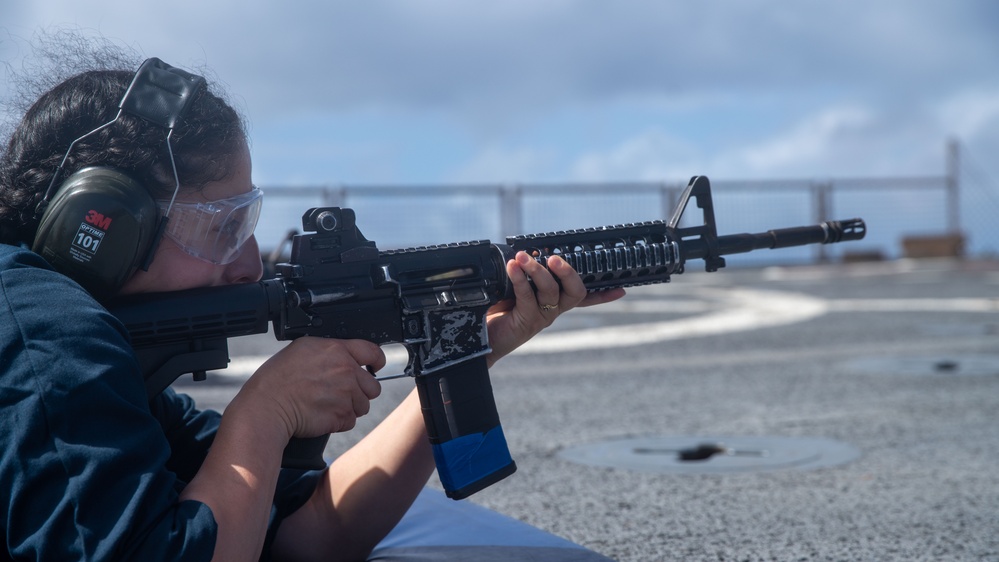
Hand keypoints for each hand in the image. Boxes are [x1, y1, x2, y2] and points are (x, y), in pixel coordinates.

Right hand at [235, 337, 384, 438]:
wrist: (267, 407)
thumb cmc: (277, 379)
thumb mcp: (302, 349)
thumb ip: (330, 351)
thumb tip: (344, 356)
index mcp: (336, 350)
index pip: (373, 352)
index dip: (377, 361)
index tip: (375, 366)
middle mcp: (346, 370)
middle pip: (373, 385)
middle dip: (361, 390)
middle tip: (342, 393)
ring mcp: (346, 394)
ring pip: (363, 405)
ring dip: (350, 407)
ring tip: (327, 404)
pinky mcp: (342, 415)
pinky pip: (351, 421)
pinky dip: (339, 421)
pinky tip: (322, 414)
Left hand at [485, 251, 624, 363]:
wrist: (478, 340)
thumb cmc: (495, 311)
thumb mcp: (512, 288)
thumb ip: (523, 274)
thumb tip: (525, 251)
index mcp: (553, 302)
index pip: (583, 297)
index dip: (603, 294)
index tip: (621, 289)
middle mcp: (552, 310)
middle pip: (575, 291)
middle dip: (568, 271)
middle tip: (554, 258)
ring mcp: (541, 317)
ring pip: (551, 291)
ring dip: (537, 270)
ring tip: (522, 257)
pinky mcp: (526, 321)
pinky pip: (527, 296)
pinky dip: (520, 278)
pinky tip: (512, 267)